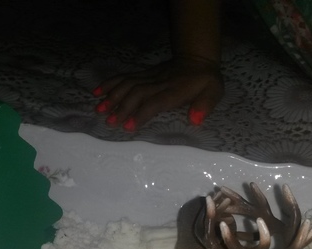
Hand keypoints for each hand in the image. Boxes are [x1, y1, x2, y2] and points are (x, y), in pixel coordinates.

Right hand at [92, 56, 223, 130]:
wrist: (197, 58)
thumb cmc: (205, 81)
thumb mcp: (214, 92)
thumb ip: (205, 105)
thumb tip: (196, 119)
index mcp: (175, 90)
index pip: (156, 101)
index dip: (142, 113)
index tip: (128, 126)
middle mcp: (159, 82)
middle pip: (137, 94)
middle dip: (122, 107)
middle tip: (109, 122)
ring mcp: (149, 77)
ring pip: (128, 84)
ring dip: (112, 96)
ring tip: (99, 110)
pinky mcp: (143, 74)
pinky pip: (125, 77)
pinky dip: (110, 83)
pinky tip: (97, 92)